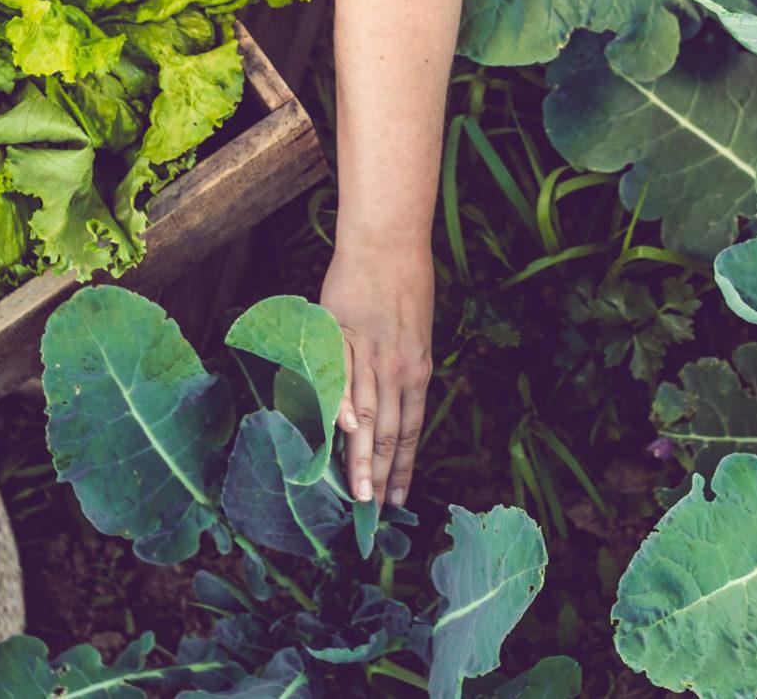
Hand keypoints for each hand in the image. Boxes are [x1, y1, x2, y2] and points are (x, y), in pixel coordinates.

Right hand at [321, 235, 433, 506]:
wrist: (386, 242)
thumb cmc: (403, 284)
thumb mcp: (415, 333)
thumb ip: (403, 370)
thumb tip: (392, 406)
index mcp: (418, 369)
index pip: (411, 430)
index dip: (404, 466)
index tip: (398, 499)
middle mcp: (397, 367)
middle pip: (389, 432)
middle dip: (381, 476)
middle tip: (374, 513)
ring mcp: (369, 353)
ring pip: (365, 414)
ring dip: (360, 457)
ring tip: (356, 493)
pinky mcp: (341, 336)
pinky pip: (338, 378)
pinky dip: (339, 406)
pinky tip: (339, 435)